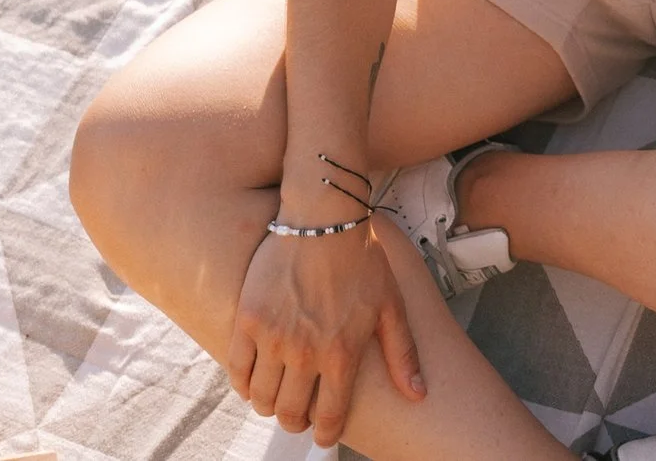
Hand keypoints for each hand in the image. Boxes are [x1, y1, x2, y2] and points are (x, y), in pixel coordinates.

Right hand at [227, 221, 424, 446]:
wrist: (323, 219)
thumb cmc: (362, 260)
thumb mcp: (391, 305)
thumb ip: (403, 353)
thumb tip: (418, 394)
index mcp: (342, 353)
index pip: (330, 416)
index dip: (326, 434)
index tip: (323, 436)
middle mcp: (305, 352)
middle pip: (290, 413)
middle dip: (295, 423)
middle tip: (298, 417)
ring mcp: (273, 337)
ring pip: (261, 397)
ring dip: (268, 406)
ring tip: (276, 399)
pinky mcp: (248, 319)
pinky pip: (237, 369)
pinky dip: (242, 385)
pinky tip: (252, 383)